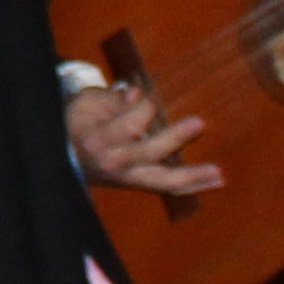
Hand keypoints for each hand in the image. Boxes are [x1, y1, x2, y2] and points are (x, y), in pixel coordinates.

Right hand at [67, 78, 221, 196]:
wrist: (64, 157)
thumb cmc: (78, 122)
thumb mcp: (86, 103)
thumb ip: (112, 99)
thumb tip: (137, 94)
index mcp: (98, 140)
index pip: (129, 125)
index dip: (144, 108)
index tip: (149, 95)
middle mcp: (115, 163)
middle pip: (149, 153)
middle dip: (175, 138)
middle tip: (200, 122)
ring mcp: (129, 178)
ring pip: (164, 181)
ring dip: (193, 176)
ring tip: (219, 172)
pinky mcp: (140, 184)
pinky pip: (169, 188)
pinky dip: (194, 184)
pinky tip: (216, 179)